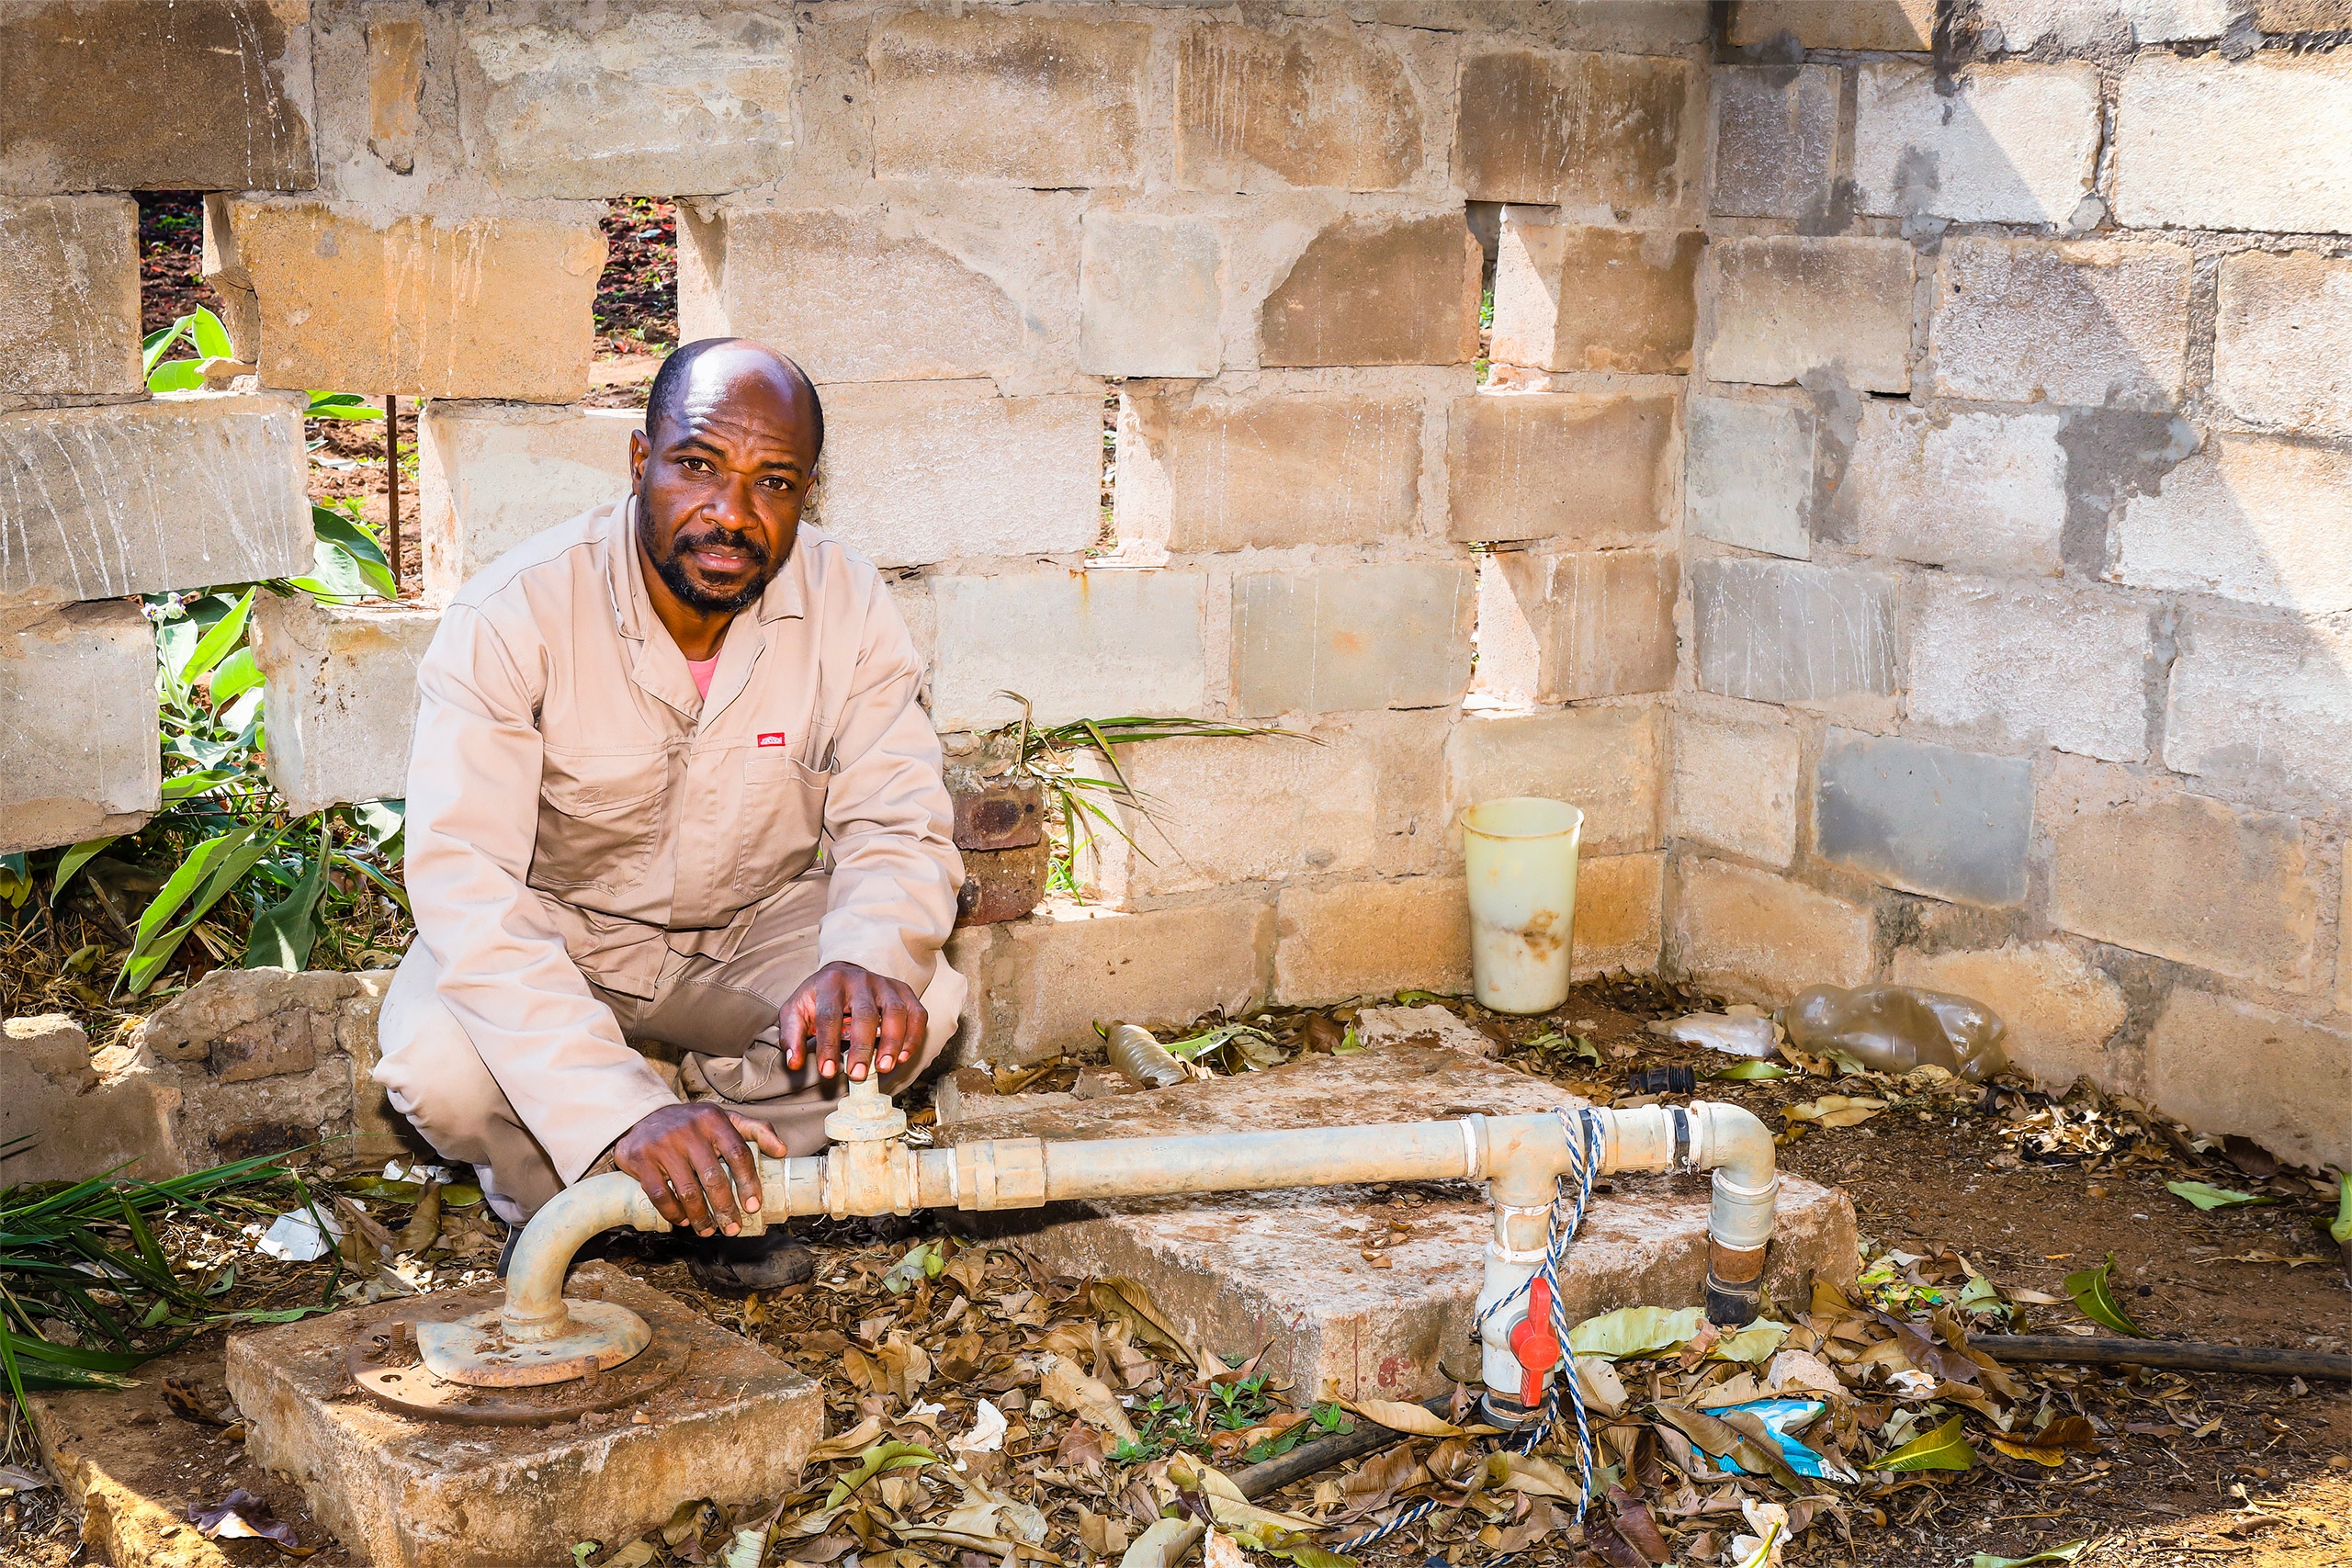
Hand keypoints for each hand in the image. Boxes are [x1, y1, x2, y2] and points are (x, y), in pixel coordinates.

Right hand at [614, 1103, 787, 1235]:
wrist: (642, 1115)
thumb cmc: (691, 1122)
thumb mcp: (723, 1118)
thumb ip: (755, 1130)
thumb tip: (782, 1151)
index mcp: (713, 1120)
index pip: (738, 1153)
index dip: (748, 1183)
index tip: (753, 1206)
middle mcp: (689, 1131)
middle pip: (714, 1177)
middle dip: (725, 1208)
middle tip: (732, 1227)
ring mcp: (663, 1145)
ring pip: (687, 1190)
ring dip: (700, 1216)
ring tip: (708, 1230)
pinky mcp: (641, 1160)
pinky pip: (659, 1194)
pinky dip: (673, 1212)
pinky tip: (683, 1221)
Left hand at [781, 960, 927, 1084]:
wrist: (842, 973)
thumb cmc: (819, 998)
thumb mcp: (796, 1011)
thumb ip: (792, 1036)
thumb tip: (793, 1063)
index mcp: (830, 983)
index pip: (829, 1016)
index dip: (828, 1046)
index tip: (828, 1072)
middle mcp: (860, 980)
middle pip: (865, 1013)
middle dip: (862, 1047)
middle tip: (858, 1075)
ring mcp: (885, 984)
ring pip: (895, 1011)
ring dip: (893, 1042)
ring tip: (884, 1068)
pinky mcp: (903, 991)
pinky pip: (916, 1012)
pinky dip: (913, 1036)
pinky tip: (903, 1056)